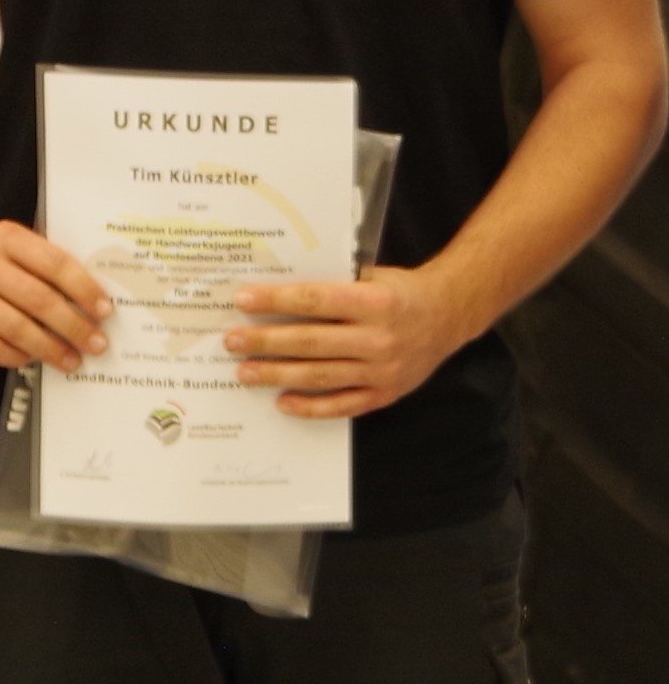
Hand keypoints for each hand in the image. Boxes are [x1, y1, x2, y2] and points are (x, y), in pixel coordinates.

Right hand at [0, 221, 109, 372]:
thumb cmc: (1, 270)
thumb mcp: (23, 255)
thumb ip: (54, 270)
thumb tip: (99, 305)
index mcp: (8, 238)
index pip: (55, 264)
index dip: (84, 289)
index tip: (105, 311)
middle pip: (38, 299)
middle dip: (73, 325)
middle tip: (96, 344)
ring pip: (16, 328)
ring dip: (50, 348)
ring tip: (73, 360)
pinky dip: (17, 357)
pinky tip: (33, 360)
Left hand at [229, 263, 470, 418]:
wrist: (450, 313)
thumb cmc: (401, 290)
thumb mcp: (372, 277)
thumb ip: (333, 286)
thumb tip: (275, 291)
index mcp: (376, 302)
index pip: (315, 300)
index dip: (276, 301)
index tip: (243, 299)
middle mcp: (380, 338)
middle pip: (311, 342)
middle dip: (265, 342)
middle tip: (232, 341)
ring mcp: (384, 370)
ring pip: (320, 376)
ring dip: (277, 375)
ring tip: (245, 372)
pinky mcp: (386, 393)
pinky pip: (342, 405)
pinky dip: (310, 407)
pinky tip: (282, 402)